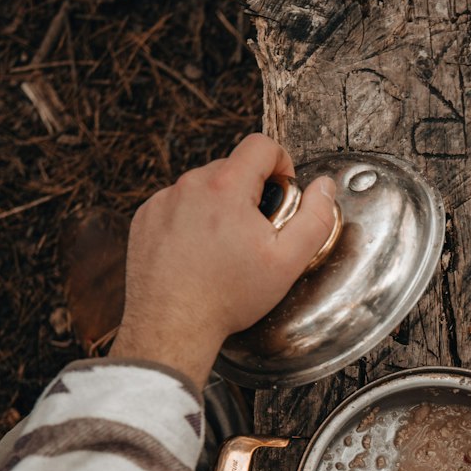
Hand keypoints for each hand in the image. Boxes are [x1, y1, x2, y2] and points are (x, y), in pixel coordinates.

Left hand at [109, 133, 334, 388]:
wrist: (172, 325)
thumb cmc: (228, 297)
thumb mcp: (287, 262)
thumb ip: (315, 218)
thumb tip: (324, 188)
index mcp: (226, 187)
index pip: (261, 145)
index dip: (281, 163)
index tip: (283, 191)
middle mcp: (190, 185)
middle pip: (232, 167)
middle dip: (250, 192)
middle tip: (257, 233)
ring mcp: (163, 201)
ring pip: (203, 188)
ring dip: (219, 207)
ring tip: (225, 249)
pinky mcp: (145, 219)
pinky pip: (176, 206)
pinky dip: (191, 222)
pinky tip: (198, 255)